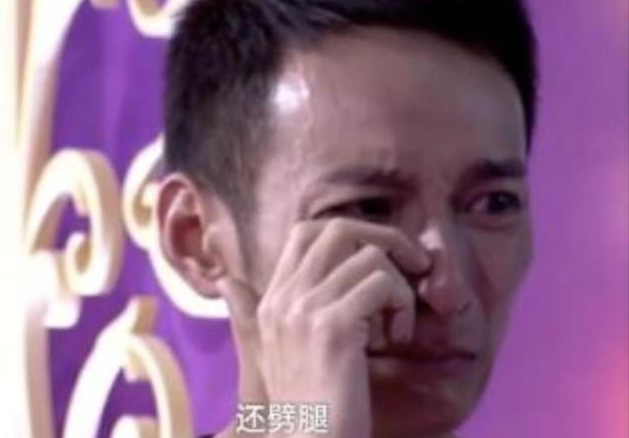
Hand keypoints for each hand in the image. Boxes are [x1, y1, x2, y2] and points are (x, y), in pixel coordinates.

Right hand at [218, 218, 429, 437]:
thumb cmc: (301, 408)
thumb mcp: (268, 357)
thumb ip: (249, 316)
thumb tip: (225, 282)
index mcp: (270, 301)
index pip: (306, 233)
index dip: (352, 235)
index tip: (380, 260)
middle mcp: (284, 298)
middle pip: (339, 228)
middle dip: (385, 238)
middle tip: (412, 266)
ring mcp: (306, 309)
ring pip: (370, 255)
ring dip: (401, 284)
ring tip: (400, 322)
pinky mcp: (335, 327)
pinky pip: (383, 284)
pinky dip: (403, 305)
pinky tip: (399, 338)